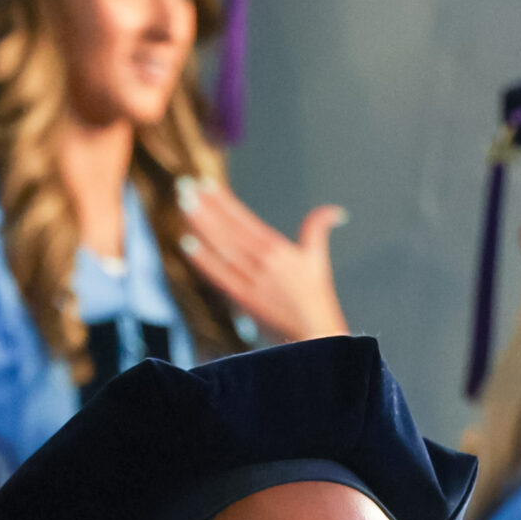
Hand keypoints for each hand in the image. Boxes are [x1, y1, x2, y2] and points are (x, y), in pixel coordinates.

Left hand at [175, 177, 350, 342]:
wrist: (316, 335)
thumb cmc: (316, 300)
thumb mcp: (318, 260)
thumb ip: (318, 230)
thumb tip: (337, 211)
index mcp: (278, 249)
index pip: (244, 219)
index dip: (223, 201)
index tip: (204, 184)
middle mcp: (263, 262)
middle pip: (228, 229)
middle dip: (205, 207)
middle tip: (184, 187)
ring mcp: (252, 281)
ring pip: (221, 248)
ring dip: (201, 226)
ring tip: (183, 205)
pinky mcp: (244, 300)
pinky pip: (220, 277)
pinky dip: (204, 261)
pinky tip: (186, 244)